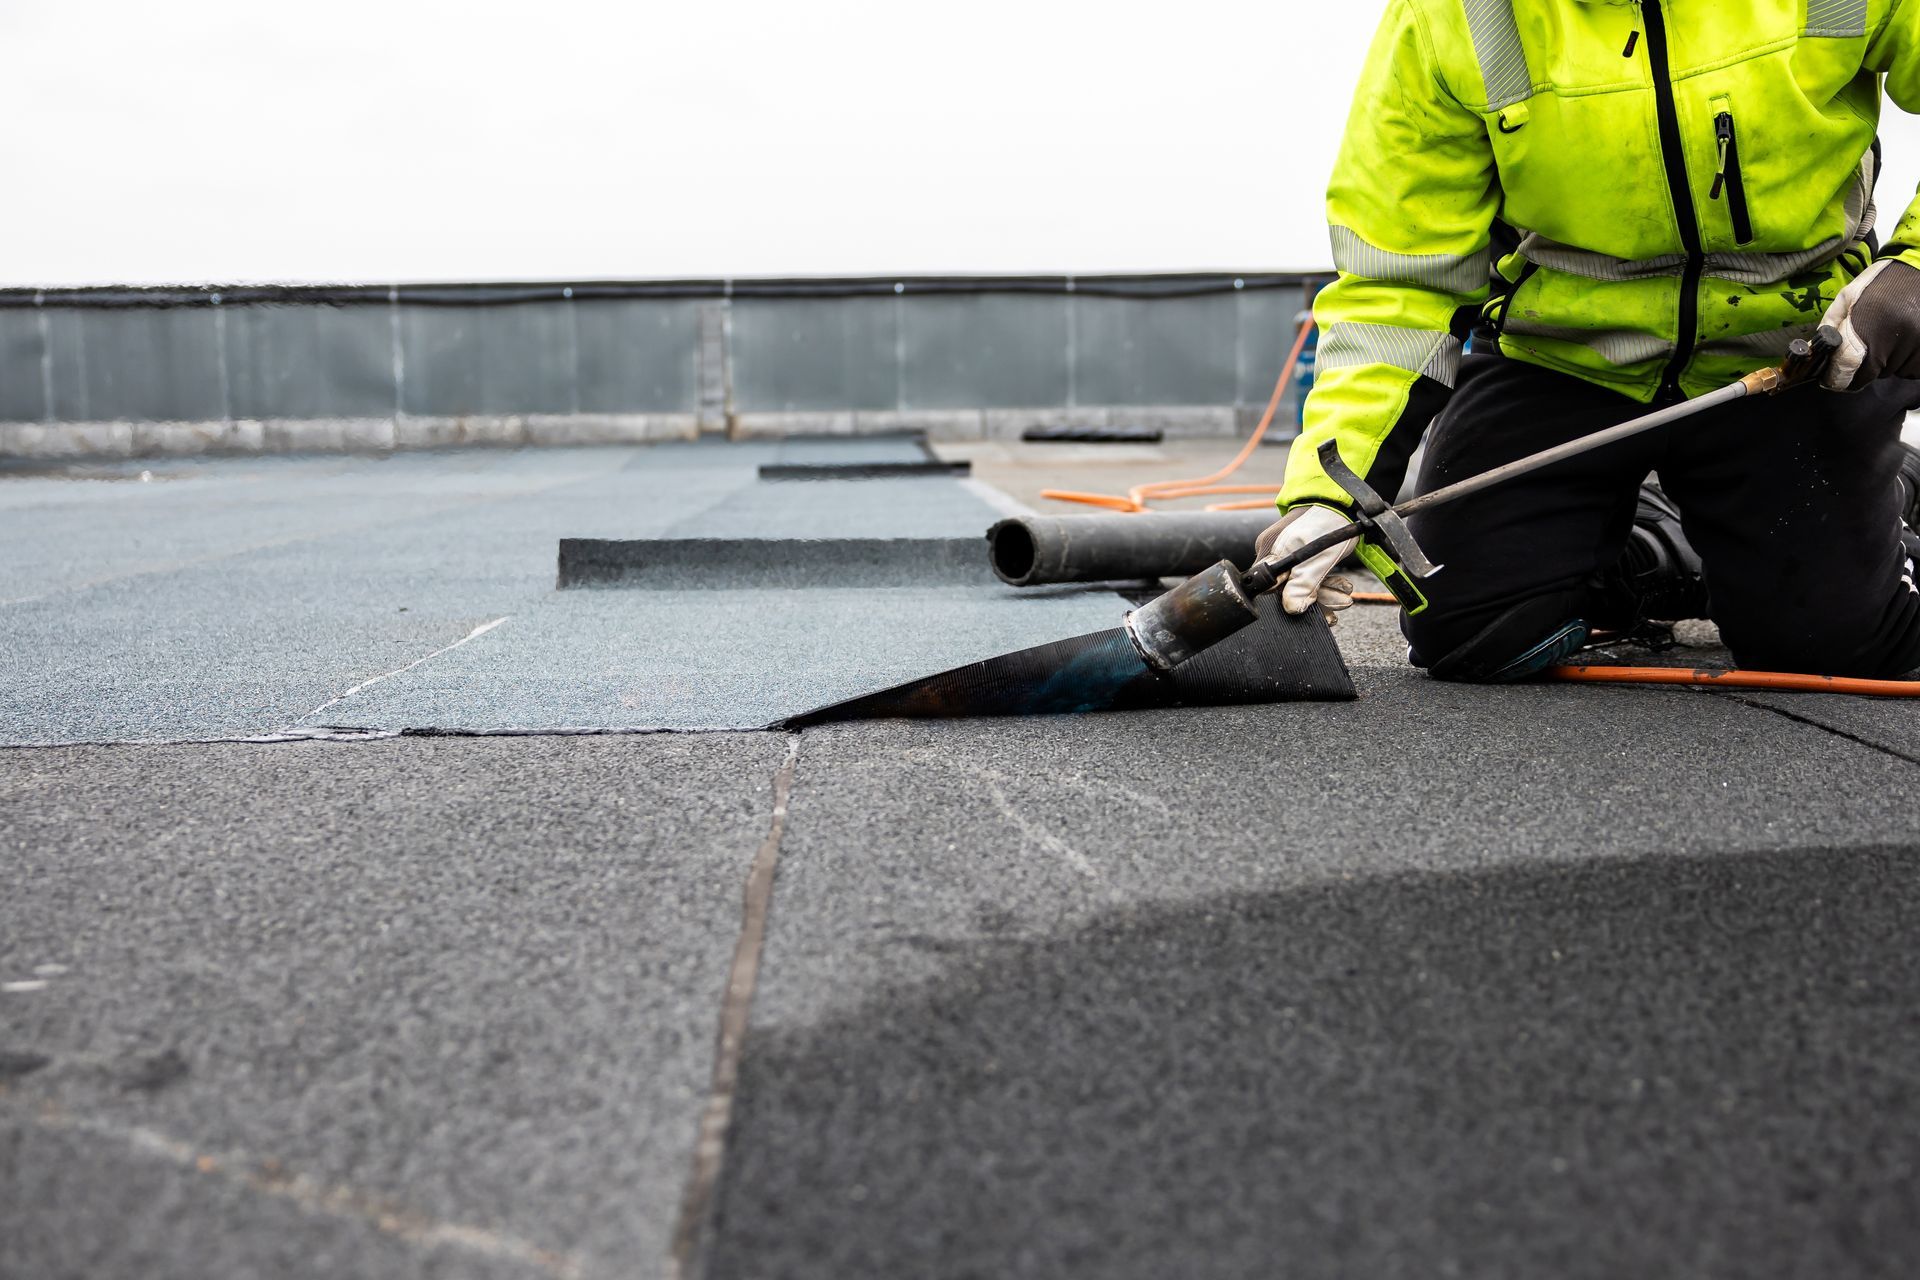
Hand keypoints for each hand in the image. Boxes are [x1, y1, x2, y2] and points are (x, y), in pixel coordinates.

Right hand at [1253, 504, 1357, 615]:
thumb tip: (1291, 608)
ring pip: (1300, 583)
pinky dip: (1323, 582)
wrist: (1343, 501)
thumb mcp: (1320, 557)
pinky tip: (1340, 585)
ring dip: (1324, 592)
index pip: (1268, 589)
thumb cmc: (1330, 522)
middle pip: (1286, 588)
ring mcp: (1285, 552)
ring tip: (1345, 595)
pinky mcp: (1298, 553)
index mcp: (1270, 551)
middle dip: (1314, 598)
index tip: (1309, 608)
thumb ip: (1304, 583)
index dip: (1287, 601)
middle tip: (1338, 603)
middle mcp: (1273, 553)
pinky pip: (1306, 574)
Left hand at [1820, 259, 1919, 390]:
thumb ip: (1830, 326)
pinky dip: (1907, 360)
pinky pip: (1912, 369)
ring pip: (1893, 371)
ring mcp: (1917, 346)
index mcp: (1868, 325)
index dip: (1837, 377)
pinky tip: (1907, 339)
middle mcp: (1894, 339)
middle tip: (1870, 343)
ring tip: (1892, 334)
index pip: (1846, 369)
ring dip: (1889, 361)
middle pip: (1870, 373)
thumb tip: (1817, 355)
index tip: (1834, 378)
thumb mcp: (1847, 297)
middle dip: (1865, 365)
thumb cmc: (1881, 283)